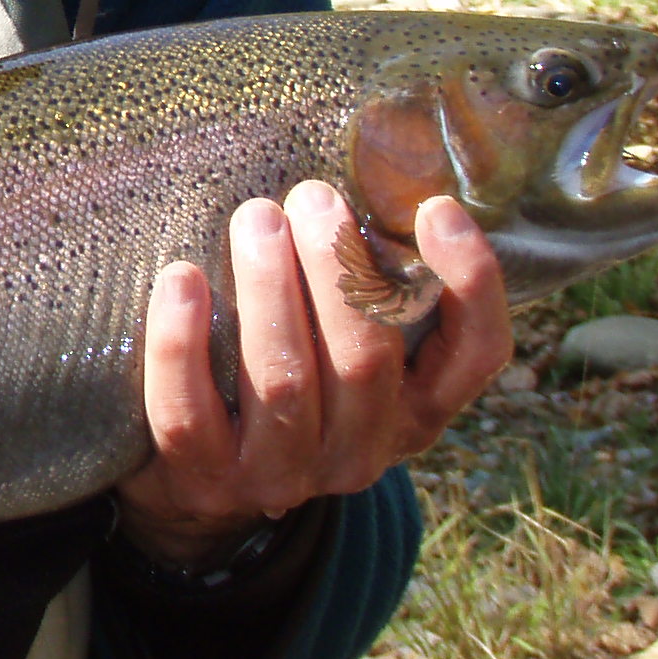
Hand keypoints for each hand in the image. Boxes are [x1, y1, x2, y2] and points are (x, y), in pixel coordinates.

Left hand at [116, 186, 508, 568]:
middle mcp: (360, 452)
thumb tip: (374, 178)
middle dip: (338, 267)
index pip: (476, 354)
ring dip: (268, 288)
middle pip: (367, 358)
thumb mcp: (345, 346)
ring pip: (283, 379)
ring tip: (255, 217)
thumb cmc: (288, 375)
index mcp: (413, 411)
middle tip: (311, 196)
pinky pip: (189, 410)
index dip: (470, 282)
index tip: (436, 207)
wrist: (201, 481)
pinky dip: (182, 342)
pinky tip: (181, 279)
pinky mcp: (204, 478)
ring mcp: (281, 473)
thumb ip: (368, 287)